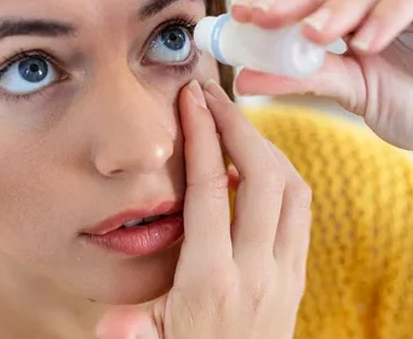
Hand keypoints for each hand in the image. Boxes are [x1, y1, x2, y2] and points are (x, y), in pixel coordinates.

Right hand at [95, 79, 310, 338]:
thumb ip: (130, 334)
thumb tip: (111, 326)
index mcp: (210, 282)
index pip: (212, 190)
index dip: (203, 137)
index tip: (191, 99)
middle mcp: (256, 273)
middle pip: (265, 176)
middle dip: (240, 126)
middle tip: (213, 97)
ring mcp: (284, 275)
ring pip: (294, 188)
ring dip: (267, 147)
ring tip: (234, 124)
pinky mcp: (297, 279)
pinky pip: (301, 211)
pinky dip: (282, 175)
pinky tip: (255, 166)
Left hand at [231, 0, 412, 167]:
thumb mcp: (355, 93)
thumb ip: (304, 78)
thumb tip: (244, 77)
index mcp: (360, 8)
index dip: (274, 0)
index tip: (239, 17)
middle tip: (263, 17)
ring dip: (343, 5)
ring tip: (314, 35)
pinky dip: (392, 11)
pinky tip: (368, 41)